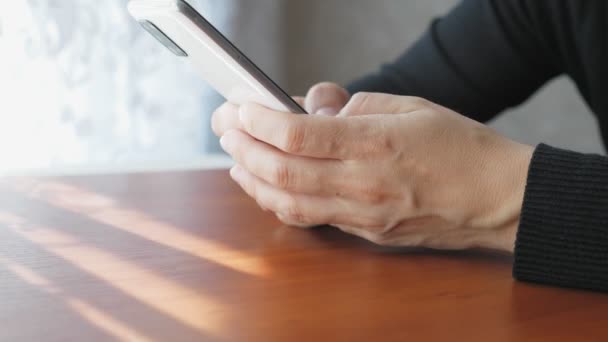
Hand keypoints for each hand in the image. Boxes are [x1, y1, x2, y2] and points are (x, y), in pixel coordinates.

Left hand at [213, 89, 533, 252]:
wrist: (496, 199)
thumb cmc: (459, 148)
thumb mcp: (409, 106)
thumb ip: (353, 107)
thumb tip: (309, 106)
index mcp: (377, 143)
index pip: (298, 135)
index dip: (259, 120)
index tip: (239, 107)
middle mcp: (365, 184)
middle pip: (283, 172)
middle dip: (244, 147)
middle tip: (225, 128)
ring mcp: (363, 214)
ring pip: (288, 203)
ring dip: (253, 180)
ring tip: (236, 158)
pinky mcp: (365, 232)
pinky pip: (310, 218)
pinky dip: (279, 201)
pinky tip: (266, 185)